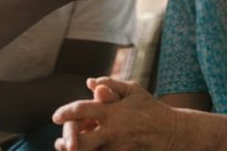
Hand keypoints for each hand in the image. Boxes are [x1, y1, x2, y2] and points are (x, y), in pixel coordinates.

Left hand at [52, 78, 177, 150]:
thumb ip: (110, 84)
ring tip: (67, 149)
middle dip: (67, 142)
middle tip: (59, 142)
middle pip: (81, 141)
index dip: (65, 113)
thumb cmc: (150, 107)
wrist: (172, 131)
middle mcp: (112, 131)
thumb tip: (89, 82)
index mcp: (112, 111)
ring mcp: (117, 147)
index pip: (82, 111)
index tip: (55, 117)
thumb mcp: (132, 90)